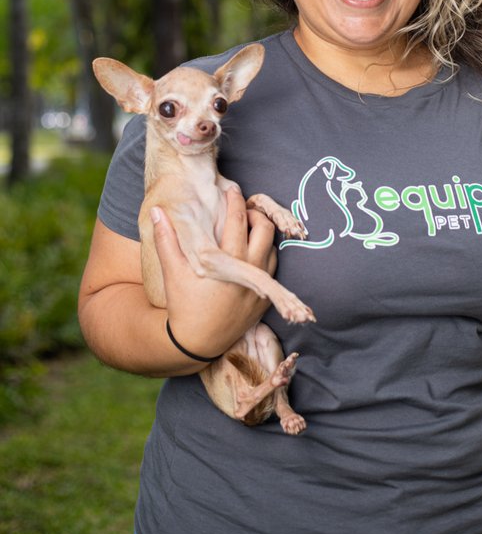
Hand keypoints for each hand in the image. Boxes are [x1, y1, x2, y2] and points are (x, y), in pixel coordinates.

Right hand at [151, 187, 277, 358]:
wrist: (197, 343)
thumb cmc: (182, 305)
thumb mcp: (172, 271)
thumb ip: (165, 238)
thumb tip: (156, 210)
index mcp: (228, 263)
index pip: (239, 220)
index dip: (235, 201)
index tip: (231, 190)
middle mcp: (250, 272)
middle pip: (265, 228)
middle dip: (255, 213)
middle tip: (242, 208)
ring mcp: (260, 287)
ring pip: (273, 247)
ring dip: (262, 233)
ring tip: (247, 226)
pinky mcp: (264, 299)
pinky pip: (273, 267)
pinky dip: (265, 253)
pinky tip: (251, 249)